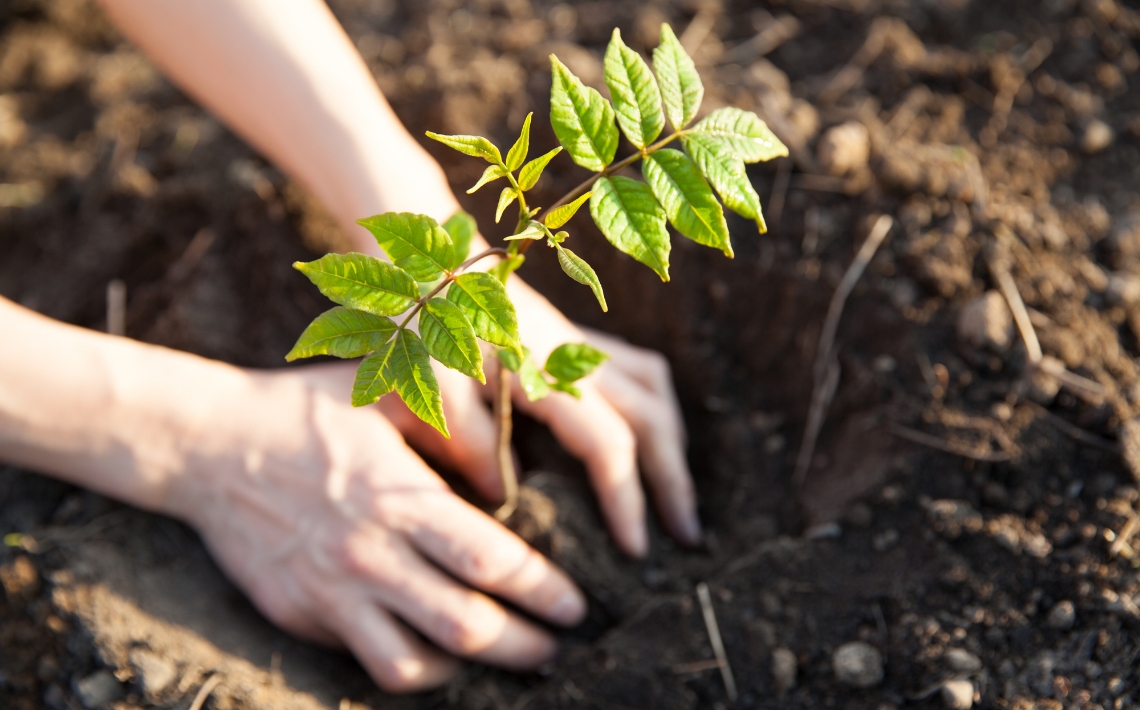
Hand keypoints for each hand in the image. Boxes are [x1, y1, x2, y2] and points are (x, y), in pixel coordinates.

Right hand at [166, 362, 586, 691]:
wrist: (207, 444)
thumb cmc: (307, 411)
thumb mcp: (384, 396)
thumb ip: (452, 427)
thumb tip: (504, 479)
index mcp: (398, 496)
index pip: (490, 560)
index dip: (542, 590)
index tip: (574, 605)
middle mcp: (368, 553)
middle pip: (466, 625)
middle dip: (524, 645)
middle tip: (555, 647)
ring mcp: (330, 592)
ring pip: (414, 663)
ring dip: (470, 671)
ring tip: (503, 660)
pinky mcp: (299, 615)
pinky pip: (366, 662)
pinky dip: (412, 669)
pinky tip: (437, 657)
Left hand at [379, 277, 699, 557]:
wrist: (425, 259)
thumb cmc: (420, 320)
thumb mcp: (431, 383)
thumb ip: (470, 439)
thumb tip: (504, 496)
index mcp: (547, 371)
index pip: (609, 444)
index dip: (626, 498)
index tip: (635, 550)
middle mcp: (577, 355)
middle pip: (653, 418)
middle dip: (673, 479)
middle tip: (687, 537)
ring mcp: (580, 342)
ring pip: (655, 389)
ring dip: (670, 442)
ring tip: (673, 492)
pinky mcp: (573, 336)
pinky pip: (638, 369)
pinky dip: (653, 408)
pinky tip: (643, 438)